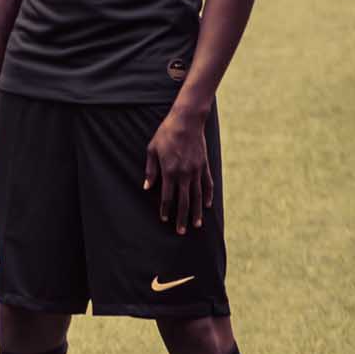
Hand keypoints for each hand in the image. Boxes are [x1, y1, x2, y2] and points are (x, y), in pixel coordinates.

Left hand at [143, 107, 212, 234]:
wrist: (187, 121)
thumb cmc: (166, 134)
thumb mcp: (152, 150)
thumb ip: (150, 170)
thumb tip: (147, 187)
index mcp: (169, 171)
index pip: (167, 196)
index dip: (165, 209)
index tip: (164, 220)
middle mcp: (184, 174)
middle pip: (183, 201)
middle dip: (181, 218)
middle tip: (180, 232)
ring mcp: (196, 170)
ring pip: (197, 196)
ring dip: (195, 212)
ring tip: (195, 225)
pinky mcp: (204, 165)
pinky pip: (207, 184)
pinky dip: (208, 196)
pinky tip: (206, 206)